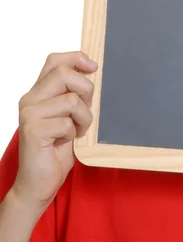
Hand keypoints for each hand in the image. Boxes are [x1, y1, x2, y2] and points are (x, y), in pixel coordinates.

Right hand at [12, 52, 96, 213]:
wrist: (38, 183)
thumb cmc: (55, 149)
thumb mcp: (68, 116)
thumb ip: (72, 95)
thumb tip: (92, 72)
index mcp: (38, 93)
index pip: (55, 60)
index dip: (77, 58)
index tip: (93, 67)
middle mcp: (30, 99)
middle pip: (64, 73)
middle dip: (85, 89)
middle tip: (85, 110)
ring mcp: (29, 114)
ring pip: (71, 99)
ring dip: (83, 118)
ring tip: (76, 131)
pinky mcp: (33, 130)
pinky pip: (67, 122)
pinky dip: (73, 133)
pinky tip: (64, 142)